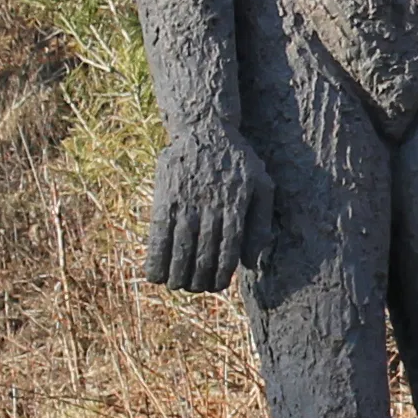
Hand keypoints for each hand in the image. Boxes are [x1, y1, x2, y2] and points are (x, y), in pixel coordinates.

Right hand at [146, 127, 271, 290]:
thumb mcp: (262, 186)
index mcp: (235, 207)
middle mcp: (210, 208)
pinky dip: (155, 257)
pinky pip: (158, 234)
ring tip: (176, 286)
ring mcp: (186, 203)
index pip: (228, 252)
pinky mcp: (165, 198)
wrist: (205, 128)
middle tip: (195, 288)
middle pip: (203, 255)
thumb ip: (260, 224)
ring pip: (180, 249)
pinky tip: (154, 274)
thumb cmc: (238, 162)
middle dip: (198, 280)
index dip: (220, 274)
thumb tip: (253, 262)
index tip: (215, 286)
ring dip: (177, 275)